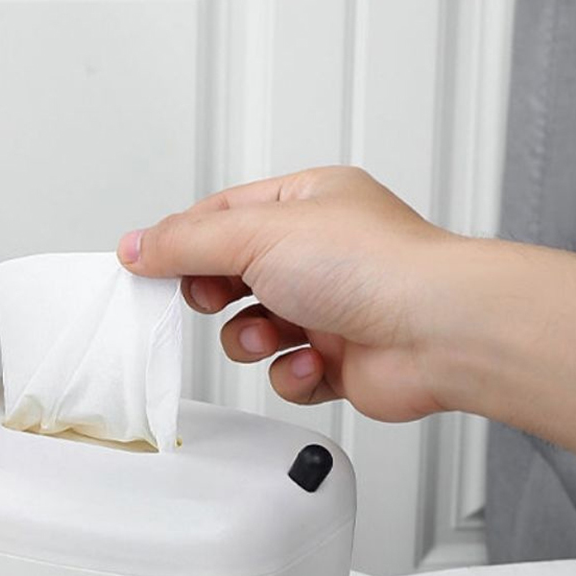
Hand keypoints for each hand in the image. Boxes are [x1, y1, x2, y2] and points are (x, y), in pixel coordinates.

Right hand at [117, 167, 459, 421]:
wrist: (438, 332)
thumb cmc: (375, 267)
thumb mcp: (256, 233)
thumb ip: (186, 242)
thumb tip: (137, 246)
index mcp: (305, 204)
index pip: (222, 216)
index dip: (181, 241)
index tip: (146, 264)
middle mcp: (318, 253)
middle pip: (231, 274)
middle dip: (216, 293)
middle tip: (212, 295)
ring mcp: (328, 307)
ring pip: (252, 329)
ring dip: (252, 337)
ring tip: (273, 333)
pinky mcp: (337, 359)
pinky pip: (285, 371)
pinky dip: (291, 371)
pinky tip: (315, 359)